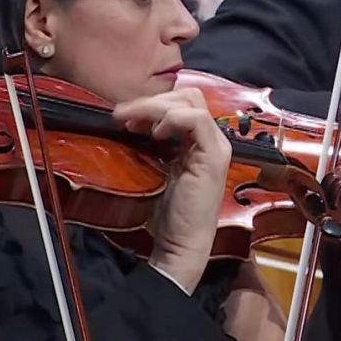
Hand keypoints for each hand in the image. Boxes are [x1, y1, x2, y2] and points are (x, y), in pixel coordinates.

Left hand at [110, 88, 231, 293]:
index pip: (182, 104)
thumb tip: (131, 123)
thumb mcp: (158, 169)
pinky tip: (155, 133)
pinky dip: (172, 119)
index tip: (124, 118)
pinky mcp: (214, 156)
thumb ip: (154, 145)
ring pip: (191, 103)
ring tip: (133, 123)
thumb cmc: (168, 213)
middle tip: (124, 116)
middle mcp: (212, 140)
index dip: (152, 104)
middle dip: (152, 101)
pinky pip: (197, 121)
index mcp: (199, 142)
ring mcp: (216, 147)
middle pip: (189, 96)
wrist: (181, 244)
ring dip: (156, 107)